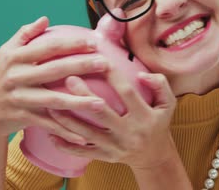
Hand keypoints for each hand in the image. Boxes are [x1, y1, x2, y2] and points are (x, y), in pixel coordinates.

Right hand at [0, 16, 108, 143]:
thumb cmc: (3, 77)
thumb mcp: (6, 53)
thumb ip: (25, 34)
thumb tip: (45, 19)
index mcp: (15, 58)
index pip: (48, 47)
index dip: (72, 44)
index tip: (93, 42)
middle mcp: (16, 77)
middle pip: (54, 70)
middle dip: (82, 66)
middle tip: (105, 63)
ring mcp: (20, 99)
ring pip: (54, 100)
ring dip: (79, 101)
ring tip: (101, 102)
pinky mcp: (23, 118)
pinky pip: (48, 124)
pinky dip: (65, 131)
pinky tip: (83, 135)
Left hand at [47, 64, 177, 169]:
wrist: (154, 157)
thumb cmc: (158, 123)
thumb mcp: (168, 104)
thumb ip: (160, 84)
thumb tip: (141, 74)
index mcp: (144, 117)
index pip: (127, 93)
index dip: (113, 76)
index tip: (99, 60)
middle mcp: (129, 133)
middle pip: (102, 113)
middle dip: (84, 95)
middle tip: (69, 78)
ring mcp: (115, 147)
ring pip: (87, 133)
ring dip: (67, 119)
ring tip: (51, 103)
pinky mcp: (105, 157)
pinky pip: (82, 152)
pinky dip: (65, 145)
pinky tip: (51, 133)